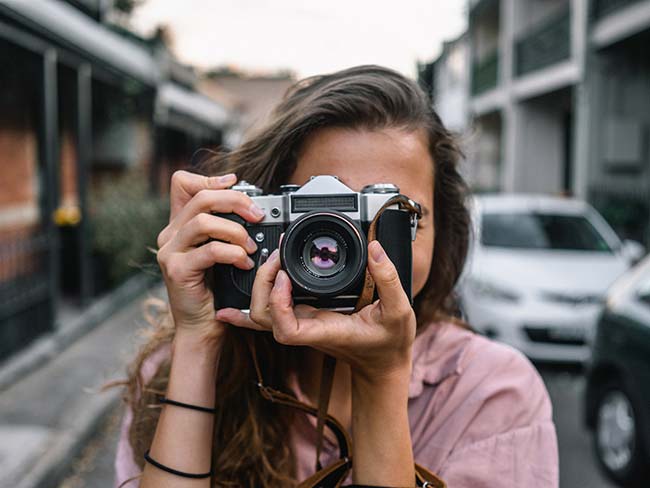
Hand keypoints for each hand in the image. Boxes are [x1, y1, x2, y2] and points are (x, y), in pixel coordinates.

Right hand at [156, 170, 265, 345]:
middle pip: (200, 198)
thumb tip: (252, 207)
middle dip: (235, 201)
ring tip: (251, 246)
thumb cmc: (215, 290)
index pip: (182, 183)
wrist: (201, 326)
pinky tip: (244, 263)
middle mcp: (169, 235)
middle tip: (257, 215)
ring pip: (204, 221)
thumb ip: (226, 229)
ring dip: (236, 231)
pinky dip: (233, 254)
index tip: (236, 183)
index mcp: (179, 225)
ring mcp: (170, 252)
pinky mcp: (177, 270)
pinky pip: (210, 250)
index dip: (209, 178)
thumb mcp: (220, 252)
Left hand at [215, 240, 415, 380]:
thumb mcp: (400, 310)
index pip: (286, 328)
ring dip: (259, 285)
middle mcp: (307, 328)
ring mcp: (302, 324)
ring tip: (274, 258)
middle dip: (262, 284)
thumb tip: (375, 248)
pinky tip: (232, 301)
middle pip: (263, 316)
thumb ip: (389, 279)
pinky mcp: (303, 317)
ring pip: (261, 314)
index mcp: (325, 330)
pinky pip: (270, 312)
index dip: (277, 302)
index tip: (286, 276)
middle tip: (279, 255)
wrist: (383, 363)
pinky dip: (253, 301)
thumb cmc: (389, 343)